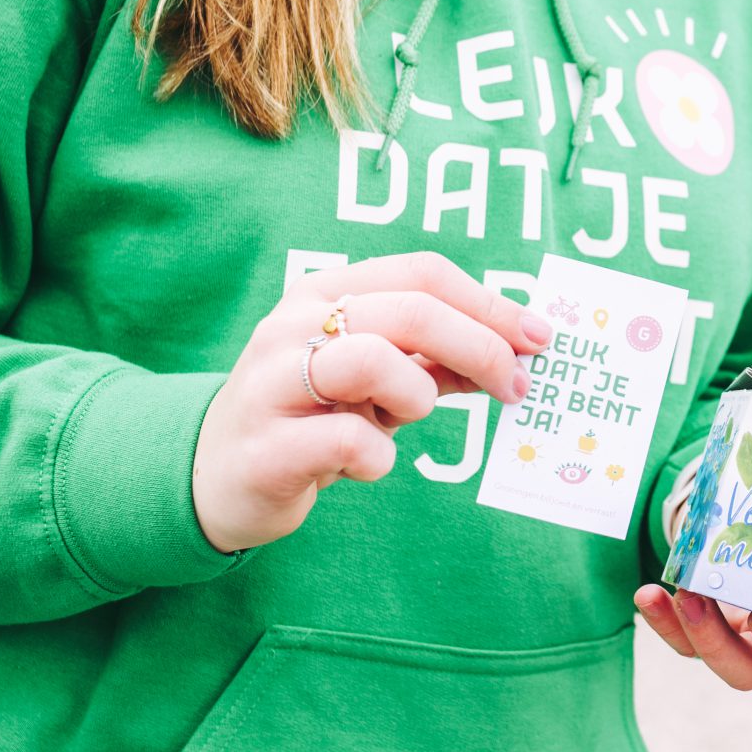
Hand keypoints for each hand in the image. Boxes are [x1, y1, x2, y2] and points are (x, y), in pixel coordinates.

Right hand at [192, 252, 552, 554]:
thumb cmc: (310, 418)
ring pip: (372, 360)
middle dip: (480, 347)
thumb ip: (437, 362)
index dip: (491, 304)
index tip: (539, 338)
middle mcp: (294, 324)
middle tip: (515, 387)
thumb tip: (517, 352)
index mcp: (325, 292)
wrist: (212, 477)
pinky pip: (348, 439)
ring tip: (409, 418)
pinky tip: (366, 462)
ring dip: (417, 394)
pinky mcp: (266, 447)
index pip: (423, 274)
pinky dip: (378, 456)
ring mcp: (272, 382)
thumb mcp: (377, 382)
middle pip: (411, 311)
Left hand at [632, 565, 751, 696]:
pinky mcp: (697, 628)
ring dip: (696, 631)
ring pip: (709, 659)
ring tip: (687, 592)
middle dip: (731, 649)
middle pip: (750, 677)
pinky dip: (661, 617)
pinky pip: (676, 637)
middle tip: (723, 611)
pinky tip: (649, 593)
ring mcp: (732, 640)